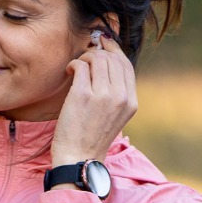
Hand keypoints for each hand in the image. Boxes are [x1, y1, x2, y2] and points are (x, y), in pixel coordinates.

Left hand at [50, 33, 136, 167]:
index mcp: (131, 102)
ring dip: (85, 57)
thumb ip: (116, 92)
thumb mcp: (115, 116)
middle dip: (97, 52)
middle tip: (85, 58)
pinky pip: (81, 65)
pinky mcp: (83, 95)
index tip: (103, 44)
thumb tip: (107, 61)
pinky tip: (70, 72)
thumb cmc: (92, 137)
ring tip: (77, 67)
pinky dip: (74, 64)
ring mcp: (103, 95)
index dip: (114, 50)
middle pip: (112, 58)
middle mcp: (121, 97)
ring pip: (97, 58)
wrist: (79, 158)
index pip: (126, 65)